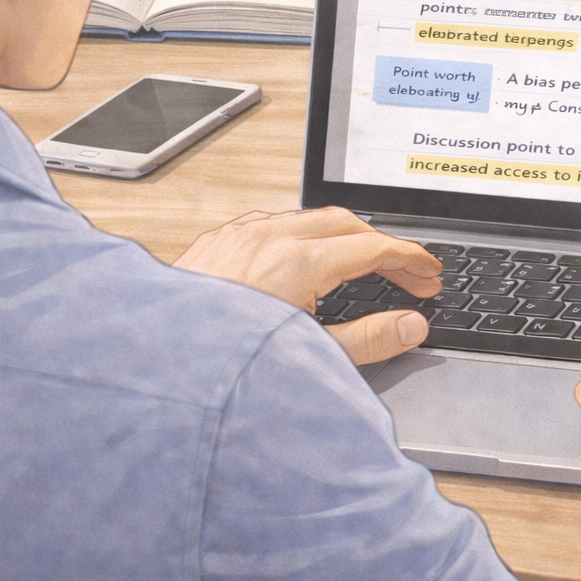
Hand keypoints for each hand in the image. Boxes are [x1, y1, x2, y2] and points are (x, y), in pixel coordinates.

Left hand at [174, 207, 441, 364]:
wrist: (151, 362)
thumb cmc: (221, 362)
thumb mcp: (308, 355)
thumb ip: (367, 339)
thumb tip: (411, 326)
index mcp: (298, 262)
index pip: (374, 248)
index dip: (410, 261)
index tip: (429, 275)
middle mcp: (268, 238)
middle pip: (346, 224)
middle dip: (383, 246)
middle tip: (407, 275)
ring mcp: (239, 236)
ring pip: (307, 218)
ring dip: (343, 237)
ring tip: (362, 266)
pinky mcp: (216, 243)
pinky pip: (270, 223)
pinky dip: (301, 234)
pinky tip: (303, 257)